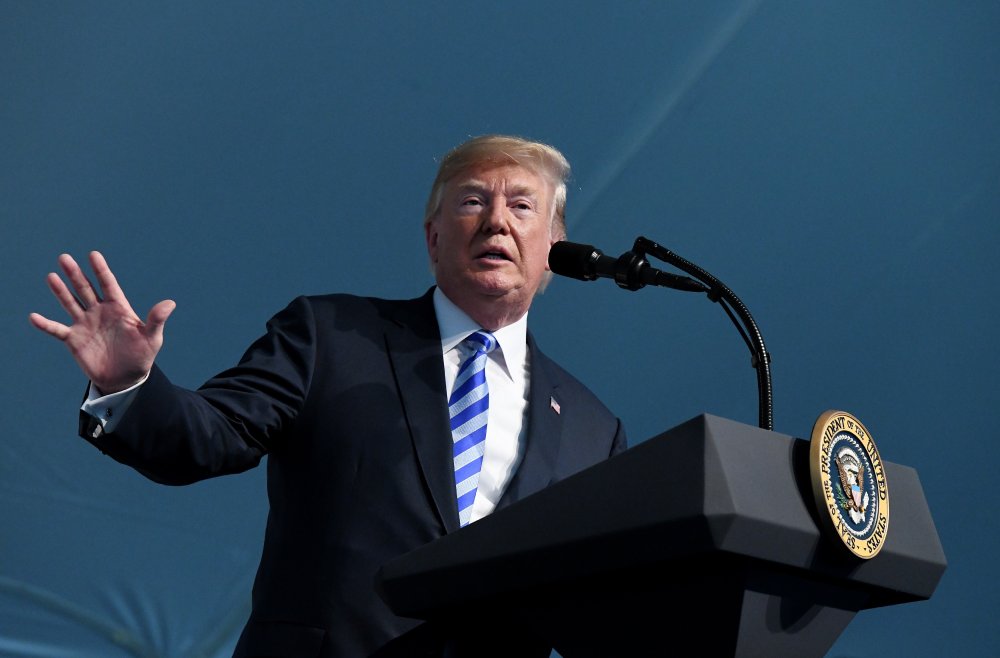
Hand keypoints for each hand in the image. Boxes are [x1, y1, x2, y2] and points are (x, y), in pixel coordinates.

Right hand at [29, 251, 175, 393]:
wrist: (126, 378)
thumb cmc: (141, 356)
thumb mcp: (152, 338)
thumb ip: (156, 320)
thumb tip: (170, 303)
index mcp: (118, 308)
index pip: (108, 284)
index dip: (101, 270)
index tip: (93, 255)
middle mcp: (99, 312)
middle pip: (85, 289)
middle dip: (75, 274)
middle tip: (64, 258)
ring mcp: (85, 324)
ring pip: (70, 303)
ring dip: (60, 291)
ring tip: (51, 276)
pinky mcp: (74, 339)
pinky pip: (56, 329)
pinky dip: (45, 324)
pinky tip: (34, 317)